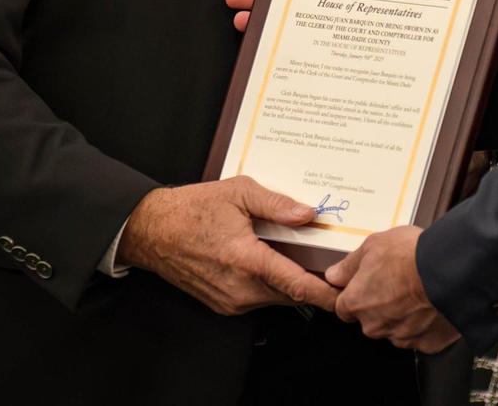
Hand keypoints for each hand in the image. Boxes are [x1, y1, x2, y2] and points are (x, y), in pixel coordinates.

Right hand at [117, 176, 336, 314]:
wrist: (153, 231)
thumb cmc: (193, 208)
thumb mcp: (238, 193)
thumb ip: (276, 204)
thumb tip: (308, 214)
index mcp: (247, 260)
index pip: (296, 284)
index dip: (324, 293)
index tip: (345, 295)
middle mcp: (240, 288)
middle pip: (290, 294)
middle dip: (311, 283)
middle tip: (327, 262)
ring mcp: (230, 300)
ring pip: (275, 297)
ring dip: (289, 282)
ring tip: (296, 255)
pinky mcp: (223, 304)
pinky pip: (257, 299)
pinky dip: (270, 284)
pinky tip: (270, 260)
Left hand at [326, 226, 459, 352]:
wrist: (448, 271)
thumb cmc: (411, 256)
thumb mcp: (373, 245)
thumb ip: (349, 264)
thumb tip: (335, 274)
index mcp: (357, 302)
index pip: (342, 306)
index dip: (351, 294)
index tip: (362, 284)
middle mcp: (374, 325)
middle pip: (369, 317)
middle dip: (379, 302)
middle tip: (396, 280)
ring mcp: (400, 337)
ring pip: (394, 327)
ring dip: (401, 313)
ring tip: (417, 288)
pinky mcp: (425, 343)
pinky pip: (420, 334)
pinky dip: (423, 322)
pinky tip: (430, 303)